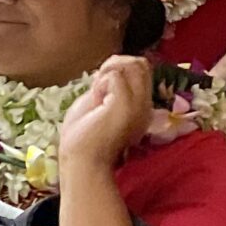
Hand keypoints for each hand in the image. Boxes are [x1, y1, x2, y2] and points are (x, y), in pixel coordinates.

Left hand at [59, 55, 156, 170]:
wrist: (80, 161)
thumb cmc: (83, 137)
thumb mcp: (99, 104)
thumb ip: (110, 86)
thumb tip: (113, 65)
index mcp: (141, 107)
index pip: (141, 70)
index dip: (119, 69)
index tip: (100, 88)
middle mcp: (146, 106)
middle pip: (142, 63)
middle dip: (115, 66)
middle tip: (98, 89)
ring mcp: (139, 105)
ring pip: (135, 64)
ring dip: (109, 73)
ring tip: (98, 96)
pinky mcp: (127, 105)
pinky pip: (117, 75)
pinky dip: (101, 82)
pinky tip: (96, 101)